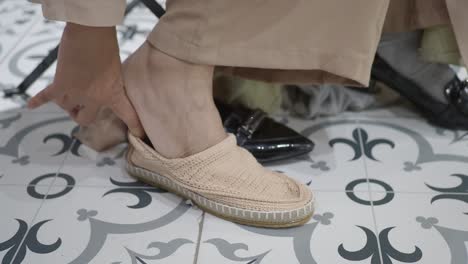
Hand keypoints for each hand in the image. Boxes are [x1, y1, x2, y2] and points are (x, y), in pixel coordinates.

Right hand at [27, 23, 143, 136]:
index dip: (135, 127)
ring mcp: (76, 93)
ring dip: (66, 100)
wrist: (91, 32)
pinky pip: (47, 96)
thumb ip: (110, 82)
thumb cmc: (107, 45)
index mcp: (113, 93)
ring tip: (68, 88)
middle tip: (80, 108)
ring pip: (65, 106)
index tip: (139, 135)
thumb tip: (100, 86)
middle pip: (84, 118)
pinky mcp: (60, 84)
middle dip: (81, 114)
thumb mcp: (116, 68)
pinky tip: (32, 105)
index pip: (128, 114)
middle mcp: (94, 99)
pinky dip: (38, 100)